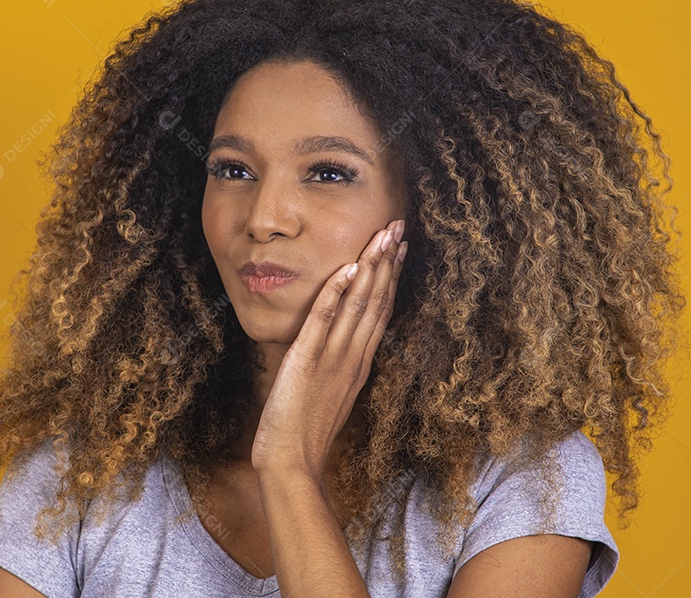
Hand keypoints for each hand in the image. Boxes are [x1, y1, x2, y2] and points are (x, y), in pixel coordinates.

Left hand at [250, 218, 407, 481]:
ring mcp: (333, 358)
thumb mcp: (329, 395)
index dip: (390, 277)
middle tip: (398, 226)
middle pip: (376, 301)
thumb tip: (340, 347)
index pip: (380, 311)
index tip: (399, 248)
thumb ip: (338, 368)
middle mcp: (353, 357)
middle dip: (387, 261)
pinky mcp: (307, 360)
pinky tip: (348, 267)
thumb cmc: (304, 435)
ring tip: (382, 235)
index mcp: (358, 364)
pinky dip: (337, 292)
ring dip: (371, 267)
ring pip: (359, 305)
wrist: (292, 464)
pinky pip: (324, 320)